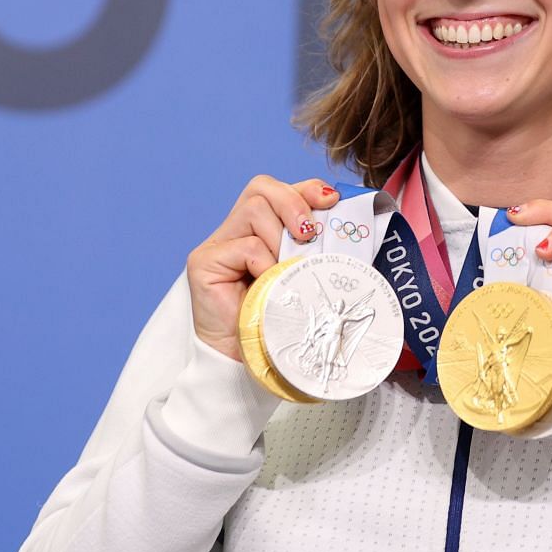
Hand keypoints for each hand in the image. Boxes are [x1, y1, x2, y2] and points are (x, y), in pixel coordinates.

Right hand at [186, 176, 337, 361]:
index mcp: (260, 230)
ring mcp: (217, 244)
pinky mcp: (204, 261)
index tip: (332, 202)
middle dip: (294, 203)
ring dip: (280, 237)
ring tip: (286, 268)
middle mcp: (235, 231)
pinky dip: (265, 263)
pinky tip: (268, 284)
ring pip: (255, 209)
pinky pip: (246, 245)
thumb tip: (347, 228)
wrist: (250, 362)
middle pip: (262, 188)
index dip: (306, 189)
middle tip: (310, 234)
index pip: (279, 191)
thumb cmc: (279, 321)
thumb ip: (315, 250)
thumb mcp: (304, 276)